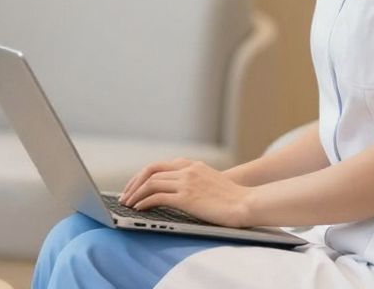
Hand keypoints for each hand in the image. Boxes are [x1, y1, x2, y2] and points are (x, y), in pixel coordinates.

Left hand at [119, 157, 252, 228]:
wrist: (247, 203)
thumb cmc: (232, 199)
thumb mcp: (210, 182)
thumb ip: (193, 181)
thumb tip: (177, 192)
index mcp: (192, 165)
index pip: (159, 166)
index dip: (143, 176)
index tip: (135, 186)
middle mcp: (187, 170)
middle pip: (150, 170)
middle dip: (134, 183)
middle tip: (125, 196)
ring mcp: (186, 182)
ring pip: (151, 183)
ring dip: (135, 194)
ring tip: (128, 204)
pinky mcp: (186, 197)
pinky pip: (157, 196)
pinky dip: (144, 202)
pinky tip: (139, 209)